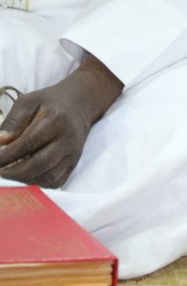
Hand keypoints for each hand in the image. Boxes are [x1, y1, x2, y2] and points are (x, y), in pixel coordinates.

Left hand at [0, 56, 122, 187]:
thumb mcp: (28, 101)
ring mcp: (73, 153)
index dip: (7, 156)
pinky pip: (57, 181)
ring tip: (9, 175)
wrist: (80, 104)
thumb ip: (14, 121)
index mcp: (55, 120)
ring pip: (49, 176)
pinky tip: (26, 177)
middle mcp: (67, 139)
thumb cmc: (49, 103)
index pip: (28, 143)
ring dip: (25, 180)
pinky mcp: (74, 163)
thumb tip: (1, 142)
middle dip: (14, 172)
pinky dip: (39, 183)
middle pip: (40, 163)